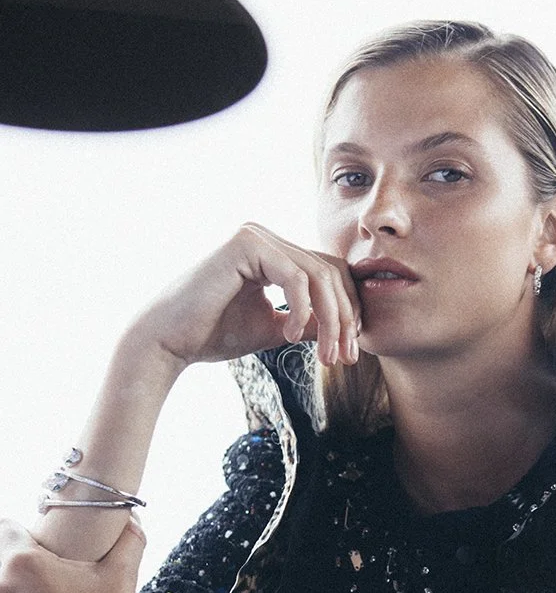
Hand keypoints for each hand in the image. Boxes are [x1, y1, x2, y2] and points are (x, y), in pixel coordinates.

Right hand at [130, 223, 361, 369]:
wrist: (169, 342)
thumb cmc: (213, 335)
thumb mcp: (274, 329)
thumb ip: (308, 321)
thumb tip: (346, 326)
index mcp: (272, 253)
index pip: (328, 273)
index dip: (347, 310)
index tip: (350, 350)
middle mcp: (265, 237)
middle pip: (330, 271)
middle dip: (345, 318)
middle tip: (345, 356)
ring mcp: (255, 235)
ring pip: (319, 274)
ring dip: (331, 319)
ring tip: (326, 354)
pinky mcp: (246, 243)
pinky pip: (296, 276)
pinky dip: (302, 309)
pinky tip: (291, 335)